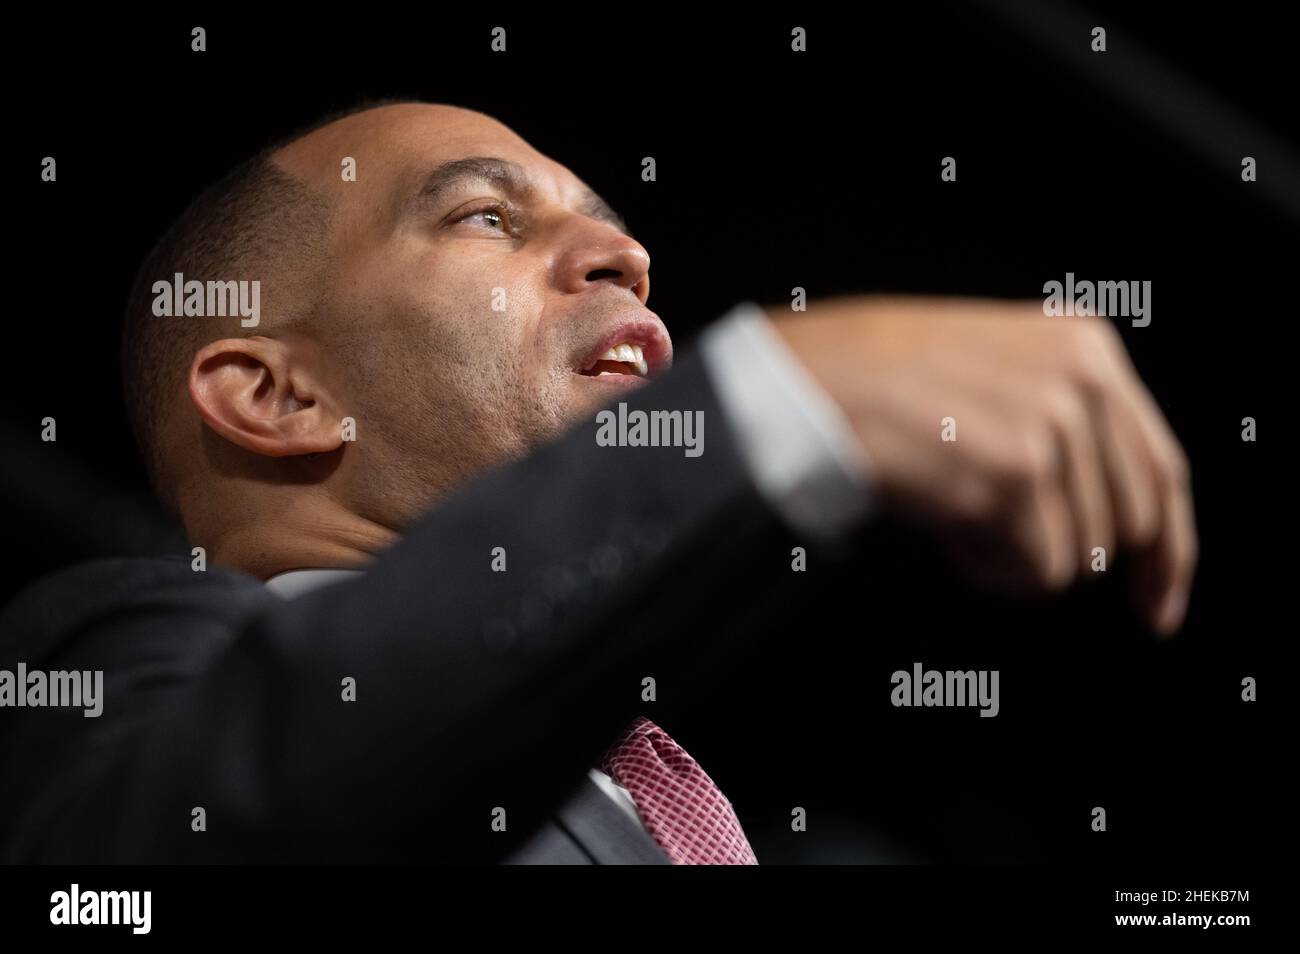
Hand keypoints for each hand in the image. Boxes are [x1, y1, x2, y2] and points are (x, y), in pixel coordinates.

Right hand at [770, 295, 1197, 634]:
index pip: (1164, 471)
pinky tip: (940, 519)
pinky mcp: (1018, 473)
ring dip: (1011, 556)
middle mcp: (1086, 378)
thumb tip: (1110, 523)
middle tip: (992, 537)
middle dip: (1065, 552)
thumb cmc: (876, 384)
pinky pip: (1035, 571)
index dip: (1169, 554)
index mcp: (1087, 345)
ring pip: (1077, 559)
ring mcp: (1054, 424)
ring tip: (948, 504)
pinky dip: (986, 566)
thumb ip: (1063, 415)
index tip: (1157, 607)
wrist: (802, 384)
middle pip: (1127, 528)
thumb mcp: (993, 367)